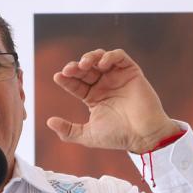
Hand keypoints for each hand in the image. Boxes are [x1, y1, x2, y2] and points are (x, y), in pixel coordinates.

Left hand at [46, 48, 181, 153]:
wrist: (143, 136)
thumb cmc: (118, 136)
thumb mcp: (88, 135)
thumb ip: (68, 131)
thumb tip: (49, 121)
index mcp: (93, 97)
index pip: (76, 83)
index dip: (66, 79)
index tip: (58, 77)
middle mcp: (104, 85)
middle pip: (86, 68)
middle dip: (76, 67)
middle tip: (69, 70)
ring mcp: (118, 78)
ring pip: (100, 58)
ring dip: (90, 57)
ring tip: (84, 64)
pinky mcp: (132, 72)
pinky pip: (120, 56)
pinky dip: (110, 56)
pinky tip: (102, 64)